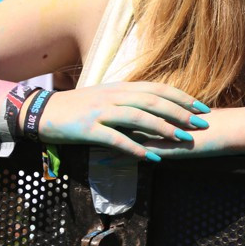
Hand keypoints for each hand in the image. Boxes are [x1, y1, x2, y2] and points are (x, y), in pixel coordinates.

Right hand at [37, 82, 211, 160]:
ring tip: (183, 138)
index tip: (202, 107)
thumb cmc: (77, 106)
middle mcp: (114, 96)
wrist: (42, 112)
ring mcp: (101, 112)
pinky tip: (152, 158)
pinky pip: (116, 139)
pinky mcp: (88, 129)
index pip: (159, 89)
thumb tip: (156, 108)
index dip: (182, 98)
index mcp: (121, 87)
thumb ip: (129, 100)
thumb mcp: (106, 97)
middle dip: (181, 112)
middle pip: (154, 101)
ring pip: (138, 117)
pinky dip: (136, 148)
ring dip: (163, 128)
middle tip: (202, 124)